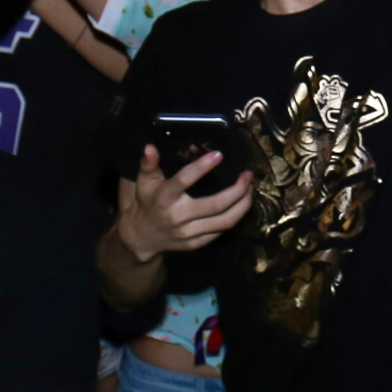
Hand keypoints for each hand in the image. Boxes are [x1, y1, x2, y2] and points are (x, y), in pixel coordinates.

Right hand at [114, 145, 255, 264]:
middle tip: (248, 176)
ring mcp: (187, 233)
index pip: (183, 180)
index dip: (202, 167)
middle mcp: (177, 217)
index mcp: (164, 198)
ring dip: (243, 205)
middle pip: (215, 205)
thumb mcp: (144, 182)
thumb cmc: (147, 202)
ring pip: (224, 221)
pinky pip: (221, 232)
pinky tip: (241, 205)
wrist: (141, 237)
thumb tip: (150, 147)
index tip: (220, 154)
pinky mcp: (195, 244)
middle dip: (237, 190)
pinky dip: (235, 218)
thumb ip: (149, 164)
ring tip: (250, 189)